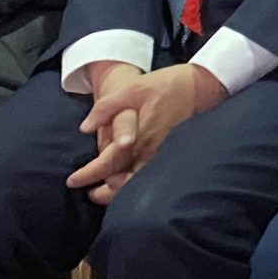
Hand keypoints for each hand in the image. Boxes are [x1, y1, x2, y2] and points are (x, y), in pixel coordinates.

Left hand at [67, 63, 225, 203]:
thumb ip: (107, 107)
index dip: (87, 175)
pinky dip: (137, 183)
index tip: (72, 181)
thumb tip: (85, 127)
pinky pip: (151, 176)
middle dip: (103, 193)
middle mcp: (150, 151)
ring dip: (120, 191)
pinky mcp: (174, 153)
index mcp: (138, 137)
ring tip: (107, 192)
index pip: (107, 164)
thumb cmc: (169, 84)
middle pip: (123, 183)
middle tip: (89, 194)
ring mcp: (163, 154)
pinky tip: (131, 182)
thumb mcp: (134, 87)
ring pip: (138, 182)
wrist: (205, 85)